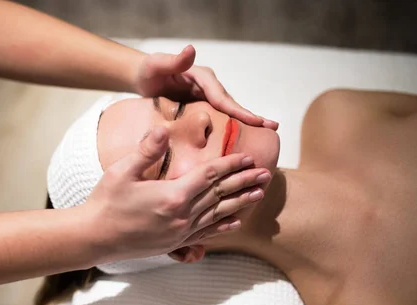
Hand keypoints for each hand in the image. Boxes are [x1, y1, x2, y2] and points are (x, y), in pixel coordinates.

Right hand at [84, 126, 269, 261]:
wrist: (95, 237)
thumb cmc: (105, 202)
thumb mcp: (121, 172)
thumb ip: (145, 151)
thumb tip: (161, 128)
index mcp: (172, 196)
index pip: (209, 176)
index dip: (230, 165)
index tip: (248, 157)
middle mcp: (181, 217)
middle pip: (220, 195)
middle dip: (244, 182)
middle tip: (266, 173)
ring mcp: (180, 232)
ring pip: (218, 214)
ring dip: (240, 203)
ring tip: (259, 194)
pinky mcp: (174, 243)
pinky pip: (206, 233)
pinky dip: (223, 226)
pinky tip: (236, 222)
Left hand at [134, 45, 278, 129]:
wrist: (142, 79)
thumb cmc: (148, 71)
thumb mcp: (156, 65)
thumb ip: (173, 61)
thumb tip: (191, 50)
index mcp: (202, 78)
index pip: (222, 97)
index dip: (238, 110)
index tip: (255, 121)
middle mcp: (208, 87)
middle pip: (231, 105)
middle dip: (251, 117)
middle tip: (273, 127)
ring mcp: (206, 98)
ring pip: (227, 113)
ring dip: (245, 123)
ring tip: (266, 135)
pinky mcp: (201, 108)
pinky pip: (217, 119)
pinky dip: (229, 129)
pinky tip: (237, 143)